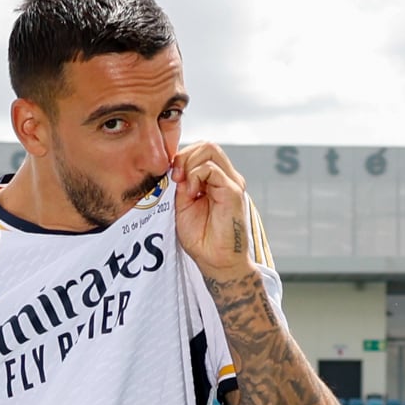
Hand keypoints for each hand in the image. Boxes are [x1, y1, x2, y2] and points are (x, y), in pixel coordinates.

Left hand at [173, 142, 257, 287]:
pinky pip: (212, 169)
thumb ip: (181, 185)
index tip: (171, 178)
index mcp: (215, 179)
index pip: (201, 150)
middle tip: (175, 179)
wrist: (215, 260)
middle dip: (184, 157)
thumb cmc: (201, 237)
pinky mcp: (233, 191)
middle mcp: (226, 177)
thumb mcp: (183, 205)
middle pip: (207, 145)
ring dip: (189, 164)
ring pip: (210, 149)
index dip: (182, 158)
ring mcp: (231, 183)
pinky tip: (192, 194)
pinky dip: (196, 176)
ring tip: (185, 186)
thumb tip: (175, 167)